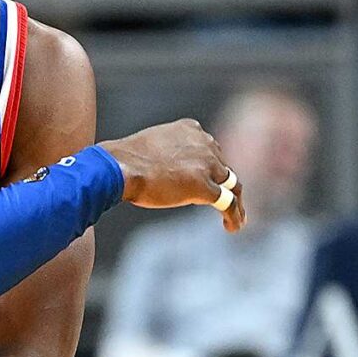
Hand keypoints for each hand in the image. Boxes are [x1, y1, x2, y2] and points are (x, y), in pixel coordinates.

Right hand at [100, 119, 246, 232]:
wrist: (119, 166)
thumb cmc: (125, 160)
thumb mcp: (151, 146)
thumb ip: (165, 153)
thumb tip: (160, 170)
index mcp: (191, 129)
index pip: (210, 149)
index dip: (210, 168)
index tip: (209, 180)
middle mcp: (205, 143)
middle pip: (223, 168)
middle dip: (225, 185)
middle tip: (228, 201)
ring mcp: (206, 165)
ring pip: (232, 185)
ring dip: (237, 203)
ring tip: (237, 219)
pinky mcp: (204, 186)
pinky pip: (227, 202)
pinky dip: (234, 215)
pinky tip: (233, 227)